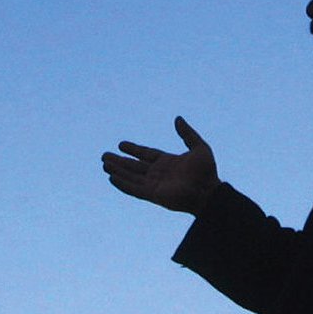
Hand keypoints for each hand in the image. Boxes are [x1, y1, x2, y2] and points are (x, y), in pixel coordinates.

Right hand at [102, 116, 219, 214]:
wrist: (208, 191)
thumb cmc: (206, 172)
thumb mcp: (198, 147)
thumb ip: (187, 133)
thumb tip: (178, 118)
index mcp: (167, 162)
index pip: (146, 154)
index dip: (133, 149)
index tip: (121, 144)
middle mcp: (158, 173)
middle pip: (134, 166)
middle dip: (119, 161)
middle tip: (104, 156)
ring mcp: (154, 185)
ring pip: (131, 177)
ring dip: (118, 171)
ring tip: (104, 164)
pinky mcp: (153, 195)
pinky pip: (134, 189)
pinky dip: (122, 184)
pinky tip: (111, 178)